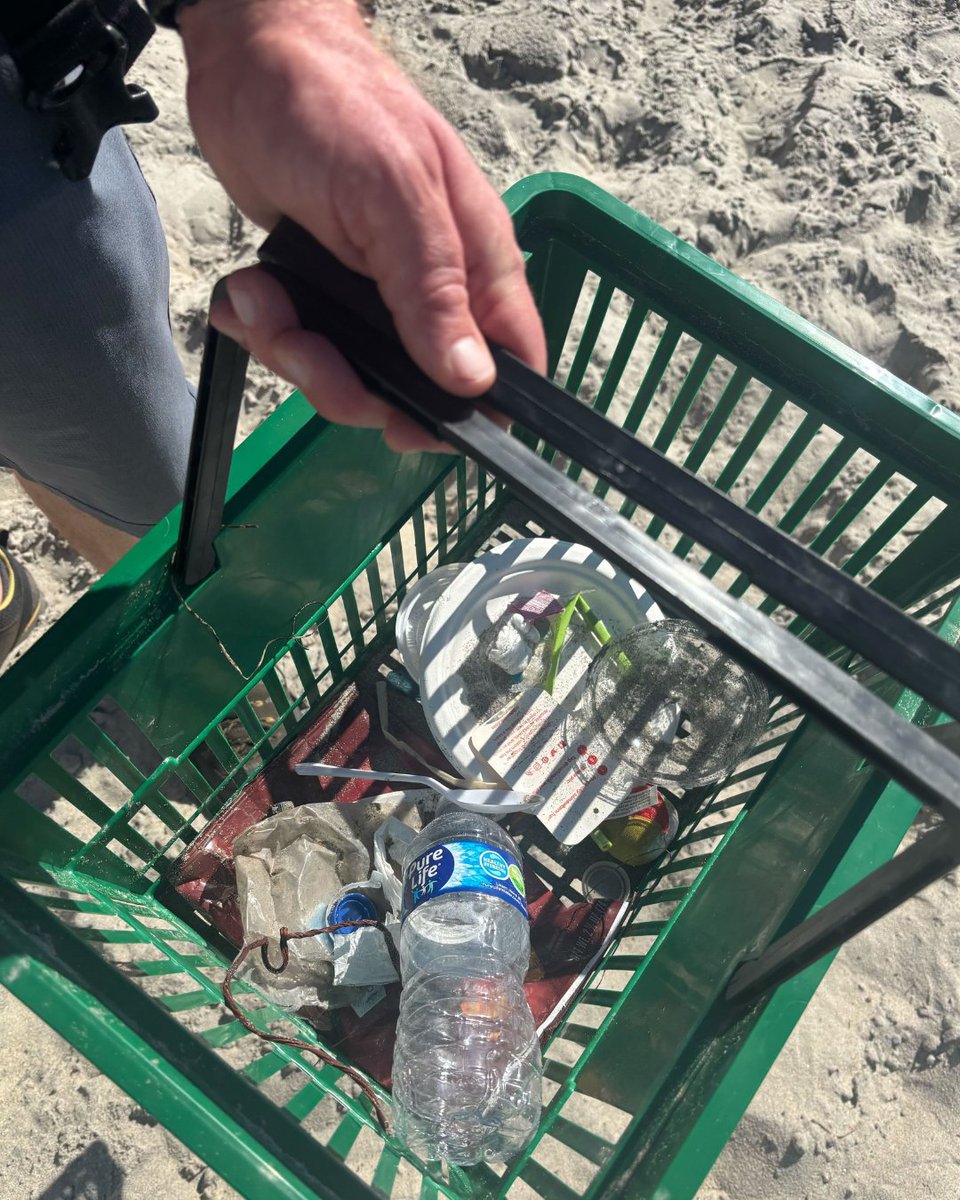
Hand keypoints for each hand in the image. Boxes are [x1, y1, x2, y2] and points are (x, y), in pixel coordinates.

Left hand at [179, 0, 545, 450]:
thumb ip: (433, 290)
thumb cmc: (333, 106)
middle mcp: (430, 290)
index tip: (413, 424)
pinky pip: (300, 348)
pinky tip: (247, 291)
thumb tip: (472, 380)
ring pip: (349, 377)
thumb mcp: (393, 195)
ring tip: (262, 296)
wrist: (247, 60)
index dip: (472, 413)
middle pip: (415, 391)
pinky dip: (264, 330)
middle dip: (351, 385)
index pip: (509, 363)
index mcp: (474, 264)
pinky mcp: (320, 293)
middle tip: (306, 345)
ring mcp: (373, 296)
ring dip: (294, 353)